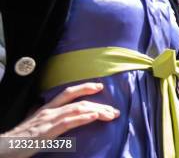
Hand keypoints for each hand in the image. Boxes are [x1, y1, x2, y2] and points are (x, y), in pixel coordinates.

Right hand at [0, 83, 118, 157]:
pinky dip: (83, 118)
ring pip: (77, 110)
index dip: (84, 87)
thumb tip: (59, 118)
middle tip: (114, 110)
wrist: (3, 147)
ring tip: (110, 114)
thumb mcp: (35, 126)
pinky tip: (94, 117)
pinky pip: (68, 122)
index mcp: (46, 109)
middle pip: (78, 102)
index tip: (99, 86)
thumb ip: (47, 120)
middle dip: (99, 105)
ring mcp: (48, 120)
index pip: (68, 93)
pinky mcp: (47, 132)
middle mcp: (49, 111)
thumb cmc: (18, 140)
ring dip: (97, 111)